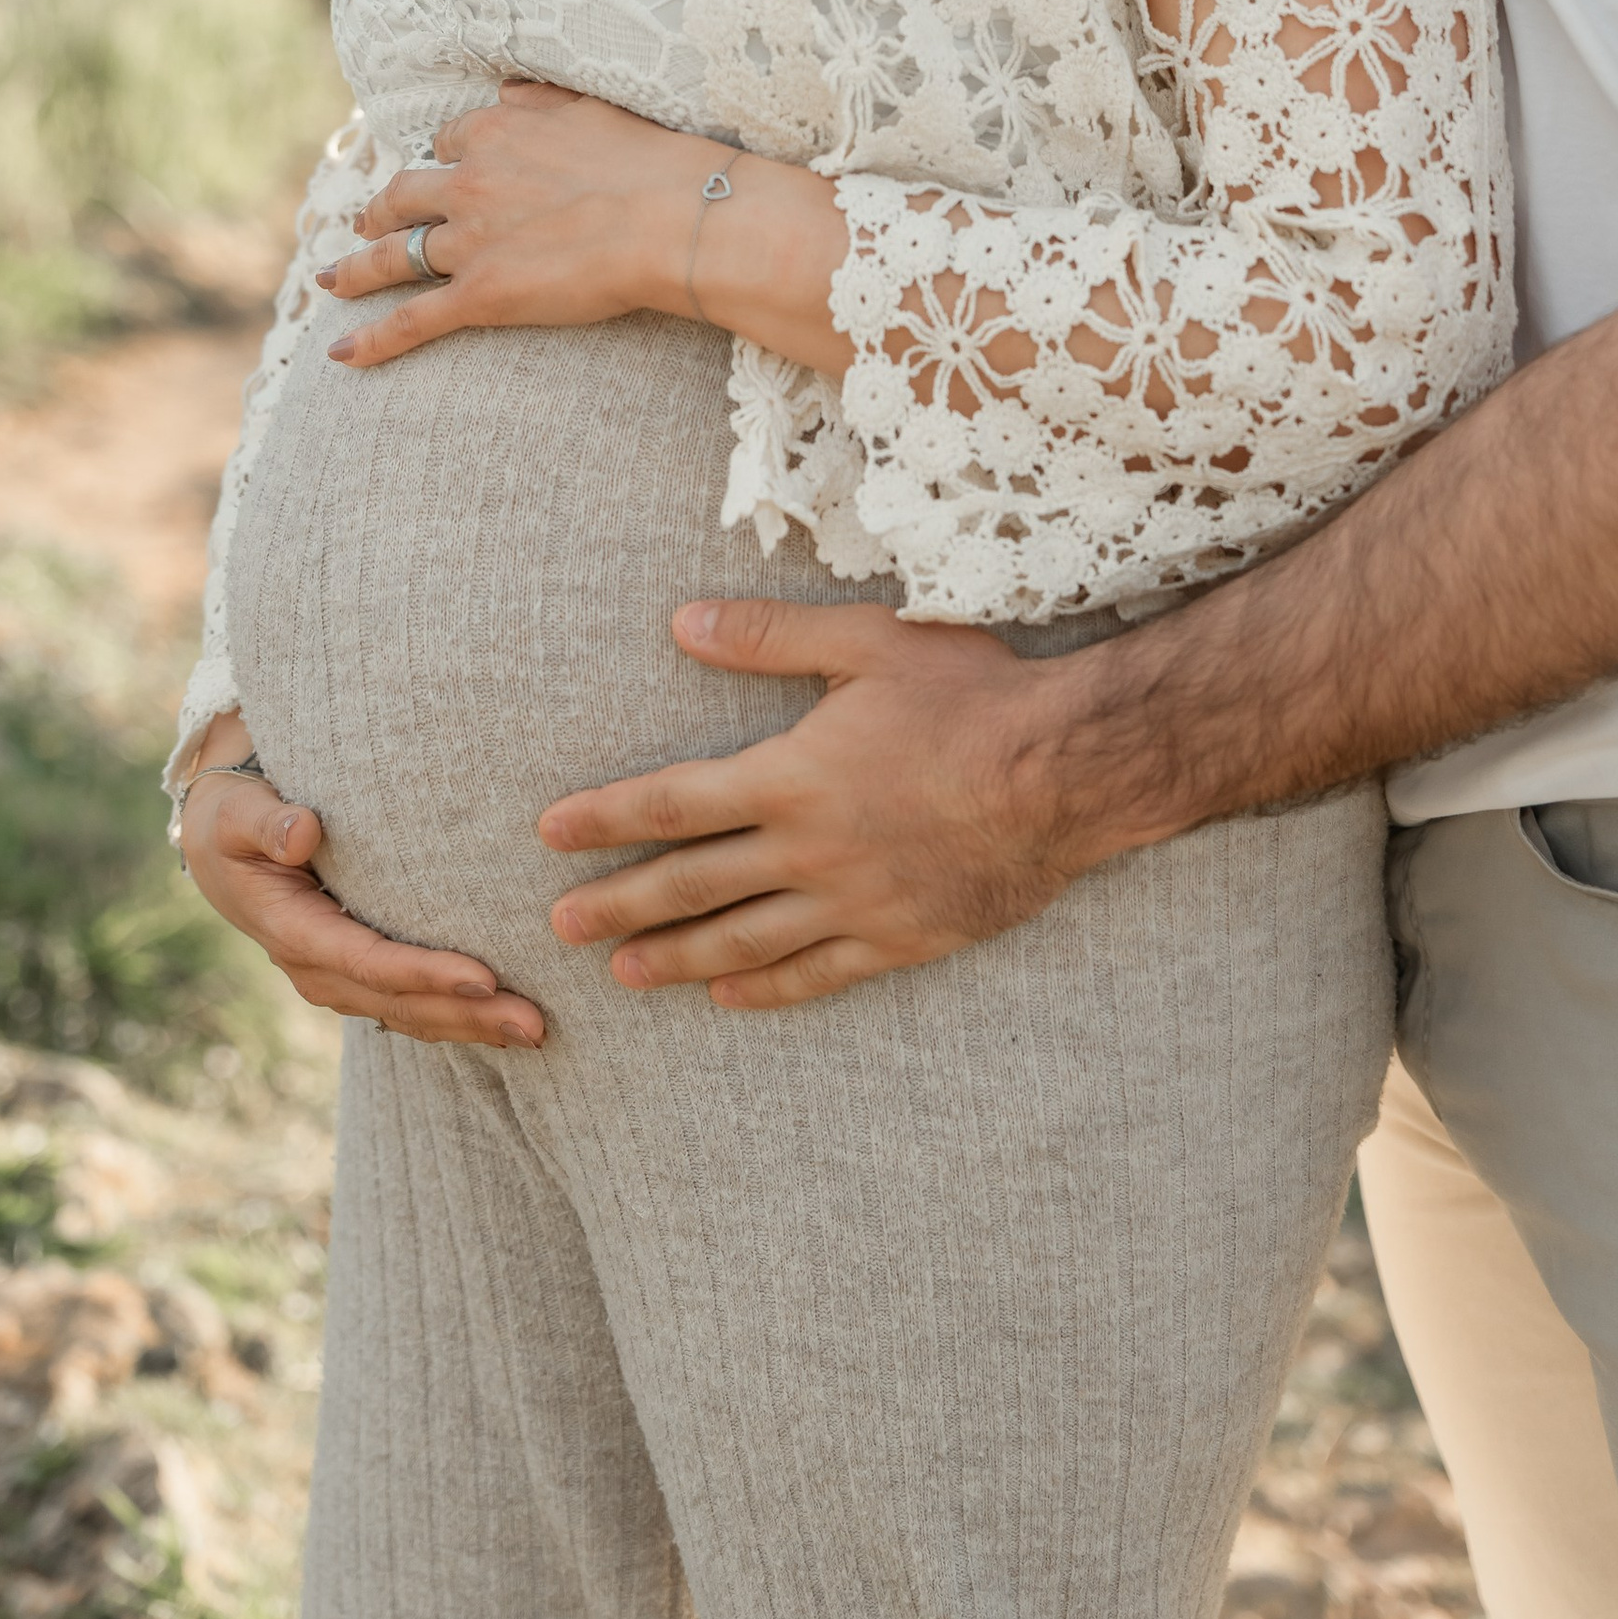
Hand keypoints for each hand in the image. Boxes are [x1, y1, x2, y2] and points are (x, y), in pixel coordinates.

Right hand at [180, 761, 545, 1046]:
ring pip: (410, 1015)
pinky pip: (409, 1007)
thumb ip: (266, 824)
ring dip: (471, 1027)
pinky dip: (455, 1016)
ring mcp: (338, 980)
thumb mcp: (237, 815)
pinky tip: (502, 1019)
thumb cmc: (235, 819)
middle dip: (467, 1016)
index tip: (484, 977)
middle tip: (535, 1023)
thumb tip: (303, 833)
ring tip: (535, 1031)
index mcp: (294, 932)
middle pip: (401, 1003)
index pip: (369, 962)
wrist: (220, 846)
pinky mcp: (358, 975)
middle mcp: (318, 969)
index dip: (425, 974)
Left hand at [317, 79, 706, 370]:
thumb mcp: (587, 106)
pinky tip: (340, 353)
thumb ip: (540, 99)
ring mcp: (469, 242)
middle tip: (364, 224)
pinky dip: (373, 339)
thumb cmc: (647, 161)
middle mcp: (470, 183)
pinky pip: (414, 320)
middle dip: (379, 211)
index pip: (450, 142)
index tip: (443, 169)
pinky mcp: (480, 295)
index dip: (444, 159)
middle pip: (403, 195)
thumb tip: (506, 90)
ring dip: (356, 269)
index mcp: (495, 133)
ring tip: (331, 278)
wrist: (669, 218)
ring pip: (395, 255)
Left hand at [538, 599, 1109, 1009]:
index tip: (550, 832)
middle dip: (617, 904)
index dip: (607, 817)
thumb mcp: (867, 641)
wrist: (1066, 772)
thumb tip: (681, 621)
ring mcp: (853, 902)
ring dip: (674, 958)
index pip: (673, 801)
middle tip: (556, 929)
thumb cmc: (970, 694)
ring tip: (622, 973)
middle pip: (691, 885)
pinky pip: (816, 975)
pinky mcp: (899, 938)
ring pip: (743, 941)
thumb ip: (769, 636)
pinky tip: (728, 997)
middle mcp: (809, 850)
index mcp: (791, 775)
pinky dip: (765, 990)